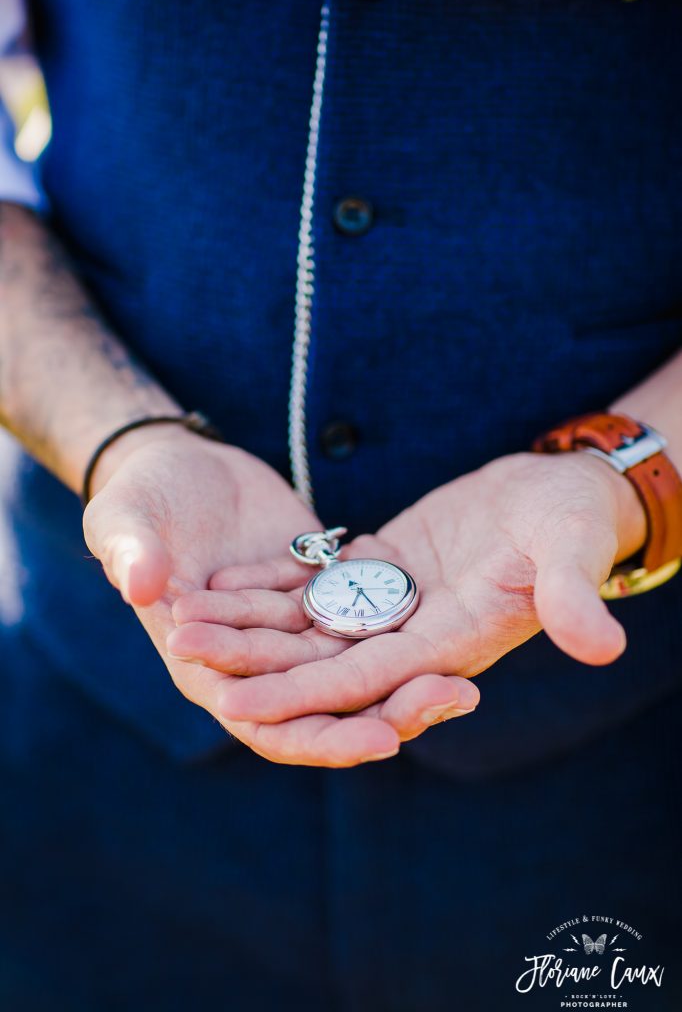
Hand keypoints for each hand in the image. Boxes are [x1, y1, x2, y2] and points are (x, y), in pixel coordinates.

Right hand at [82, 425, 478, 765]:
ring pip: (357, 668)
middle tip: (454, 698)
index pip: (268, 723)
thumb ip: (132, 552)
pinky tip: (457, 622)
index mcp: (204, 664)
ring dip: (410, 677)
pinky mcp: (322, 591)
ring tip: (469, 680)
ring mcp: (295, 627)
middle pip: (328, 705)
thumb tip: (142, 586)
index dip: (324, 737)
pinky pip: (368, 619)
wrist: (180, 465)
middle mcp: (258, 659)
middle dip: (390, 711)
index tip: (382, 740)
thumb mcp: (126, 519)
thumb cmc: (140, 497)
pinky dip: (403, 627)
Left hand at [168, 450, 645, 730]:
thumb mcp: (574, 549)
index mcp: (454, 641)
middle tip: (184, 649)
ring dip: (250, 622)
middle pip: (322, 657)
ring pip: (310, 622)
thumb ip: (573, 594)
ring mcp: (397, 601)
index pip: (366, 679)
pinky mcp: (386, 566)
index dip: (303, 695)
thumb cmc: (577, 519)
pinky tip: (221, 578)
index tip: (239, 707)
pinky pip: (319, 582)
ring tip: (185, 615)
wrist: (565, 490)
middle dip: (253, 660)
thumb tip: (602, 645)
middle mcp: (417, 632)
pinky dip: (272, 582)